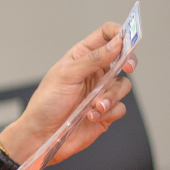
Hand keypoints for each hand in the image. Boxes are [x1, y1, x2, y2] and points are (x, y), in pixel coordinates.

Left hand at [1, 22, 136, 164]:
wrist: (42, 135)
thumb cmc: (46, 103)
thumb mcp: (67, 75)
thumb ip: (94, 58)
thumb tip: (117, 42)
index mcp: (82, 57)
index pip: (106, 36)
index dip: (119, 33)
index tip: (128, 39)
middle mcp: (94, 72)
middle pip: (122, 58)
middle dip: (128, 62)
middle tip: (128, 67)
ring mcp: (100, 92)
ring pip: (123, 86)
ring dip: (111, 96)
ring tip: (95, 106)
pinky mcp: (105, 112)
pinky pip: (120, 107)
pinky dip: (108, 112)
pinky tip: (90, 117)